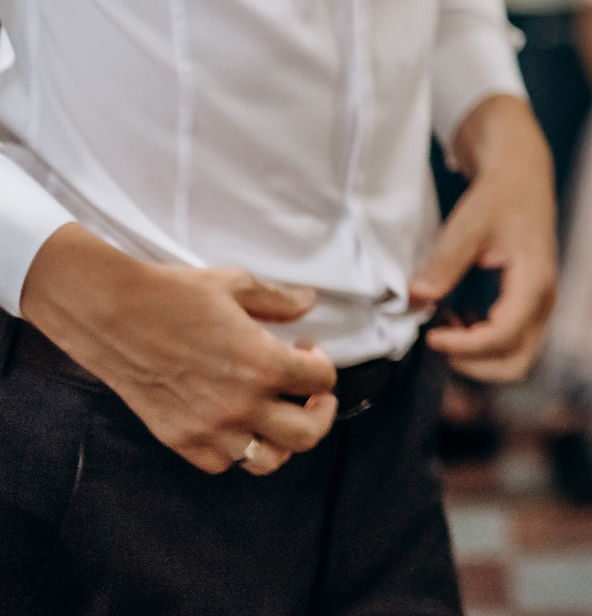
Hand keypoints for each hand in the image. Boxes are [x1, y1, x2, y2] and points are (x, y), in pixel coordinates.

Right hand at [19, 224, 339, 474]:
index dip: (322, 363)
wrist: (112, 313)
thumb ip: (279, 300)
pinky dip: (236, 449)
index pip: (322, 381)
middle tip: (311, 395)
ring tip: (275, 414)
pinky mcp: (178, 439)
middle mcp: (241, 404)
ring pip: (268, 460)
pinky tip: (234, 422)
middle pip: (308, 434)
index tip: (307, 350)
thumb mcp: (237, 285)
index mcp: (264, 365)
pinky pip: (222, 463)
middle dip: (319, 413)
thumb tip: (307, 302)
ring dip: (281, 439)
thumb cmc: (173, 295)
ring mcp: (208, 428)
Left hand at [409, 94, 557, 382]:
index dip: (464, 346)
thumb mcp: (468, 225)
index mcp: (534, 282)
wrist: (521, 175)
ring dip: (478, 354)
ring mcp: (541, 303)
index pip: (503, 336)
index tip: (431, 335)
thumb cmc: (498, 195)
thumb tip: (417, 298)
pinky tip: (458, 318)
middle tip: (440, 340)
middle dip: (475, 364)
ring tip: (446, 327)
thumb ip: (444, 263)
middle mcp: (544, 300)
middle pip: (517, 361)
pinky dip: (484, 343)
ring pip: (516, 355)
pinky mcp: (531, 301)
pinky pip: (513, 340)